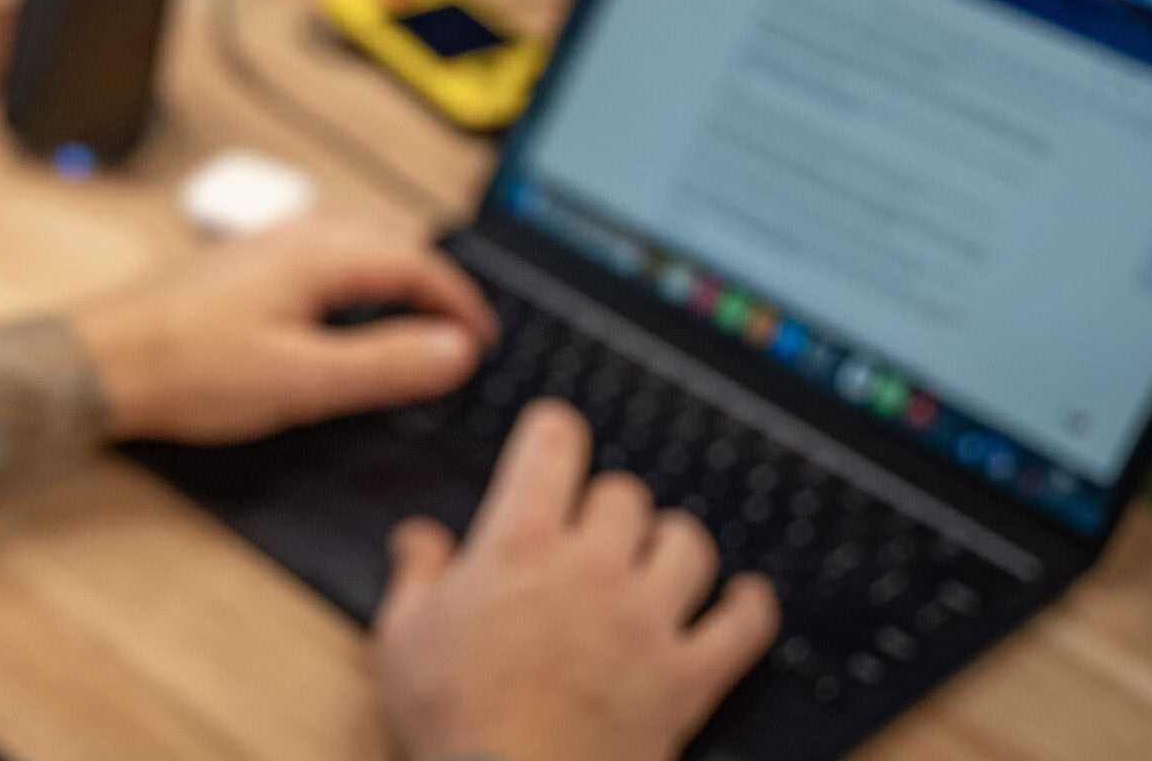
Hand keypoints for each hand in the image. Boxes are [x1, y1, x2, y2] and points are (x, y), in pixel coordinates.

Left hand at [69, 217, 497, 444]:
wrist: (104, 363)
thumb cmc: (186, 369)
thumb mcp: (304, 381)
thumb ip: (386, 365)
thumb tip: (454, 350)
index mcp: (318, 253)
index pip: (418, 264)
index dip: (460, 304)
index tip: (482, 340)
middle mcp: (294, 236)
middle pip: (390, 246)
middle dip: (433, 287)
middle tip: (460, 333)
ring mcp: (265, 247)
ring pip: (354, 250)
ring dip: (394, 282)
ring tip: (417, 325)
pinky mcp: (243, 267)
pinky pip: (321, 261)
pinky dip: (354, 286)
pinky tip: (344, 320)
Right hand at [374, 401, 781, 760]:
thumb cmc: (453, 720)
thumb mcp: (402, 636)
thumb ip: (416, 574)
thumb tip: (421, 539)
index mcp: (519, 544)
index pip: (553, 445)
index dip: (553, 431)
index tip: (552, 438)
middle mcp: (592, 567)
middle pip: (623, 494)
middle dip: (602, 504)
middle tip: (585, 530)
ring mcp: (648, 620)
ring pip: (687, 543)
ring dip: (668, 544)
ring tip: (652, 558)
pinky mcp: (688, 676)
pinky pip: (743, 625)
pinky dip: (748, 607)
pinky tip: (742, 600)